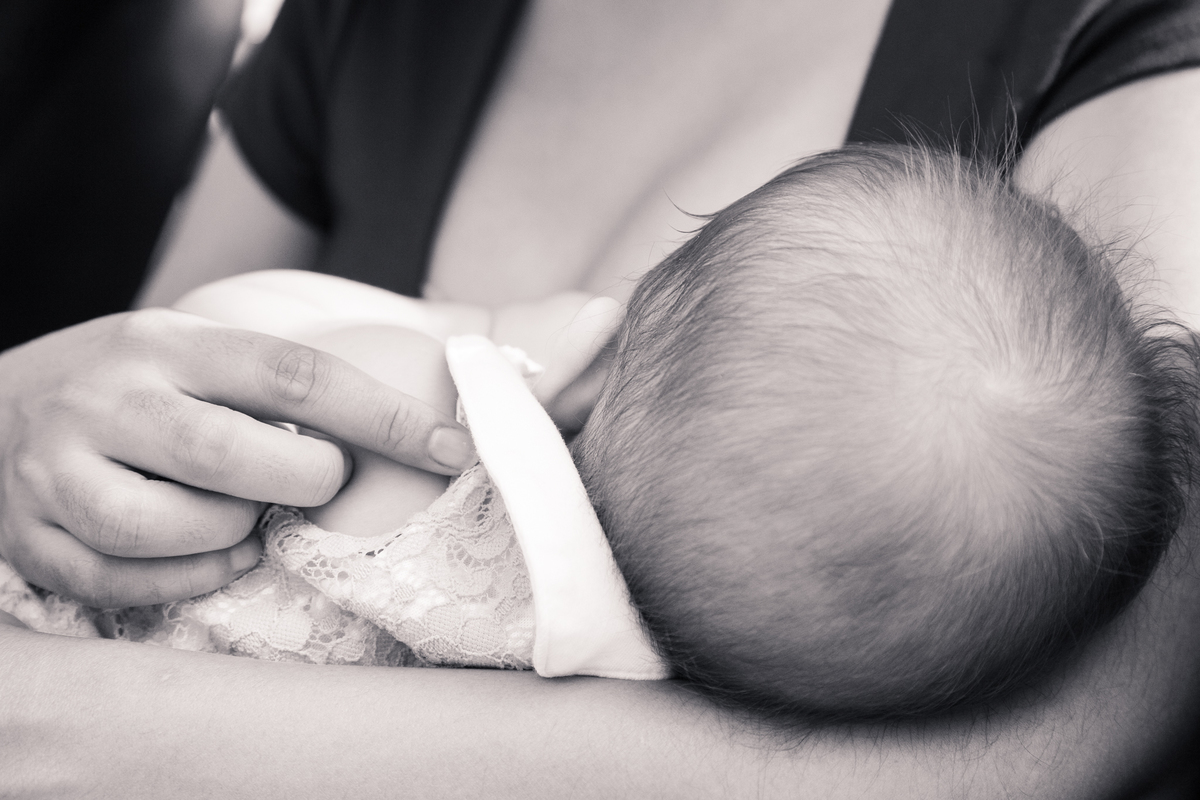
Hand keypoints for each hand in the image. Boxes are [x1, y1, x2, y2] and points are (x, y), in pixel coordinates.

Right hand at [0, 309, 472, 606]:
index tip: (450, 446)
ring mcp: (57, 473)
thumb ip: (278, 380)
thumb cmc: (130, 385)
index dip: (383, 416)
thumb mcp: (194, 349)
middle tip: (318, 481)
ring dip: (236, 532)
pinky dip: (192, 577)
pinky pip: (132, 582)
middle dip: (303, 481)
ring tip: (246, 512)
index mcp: (165, 342)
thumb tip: (413, 406)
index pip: (293, 374)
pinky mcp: (35, 539)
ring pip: (175, 528)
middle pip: (230, 455)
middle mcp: (105, 401)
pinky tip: (211, 550)